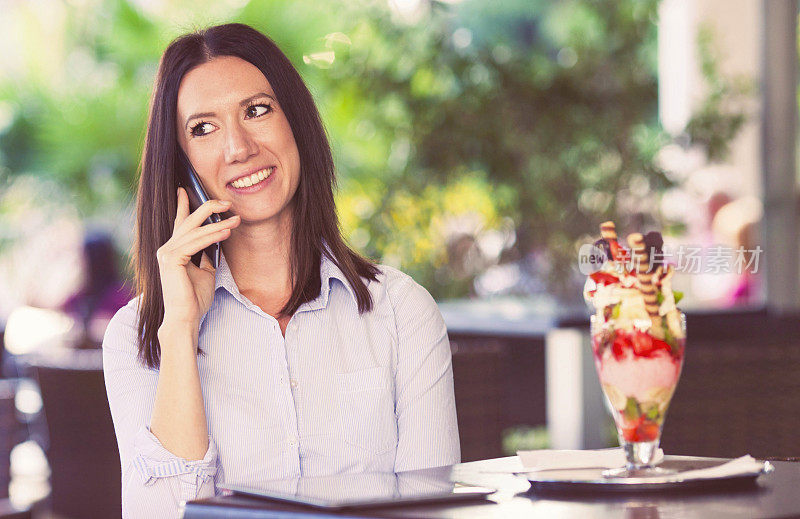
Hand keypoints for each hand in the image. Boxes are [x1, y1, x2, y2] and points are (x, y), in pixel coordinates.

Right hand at [156, 187, 240, 329]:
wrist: (186, 318)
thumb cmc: (194, 299)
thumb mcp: (205, 272)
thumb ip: (206, 255)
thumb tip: (217, 241)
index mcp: (173, 251)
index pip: (179, 223)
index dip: (183, 205)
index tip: (185, 189)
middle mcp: (166, 249)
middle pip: (188, 221)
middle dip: (208, 208)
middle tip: (227, 202)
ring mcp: (167, 253)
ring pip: (195, 232)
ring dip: (218, 224)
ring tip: (236, 220)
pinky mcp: (171, 260)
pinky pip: (196, 243)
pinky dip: (212, 236)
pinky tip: (226, 232)